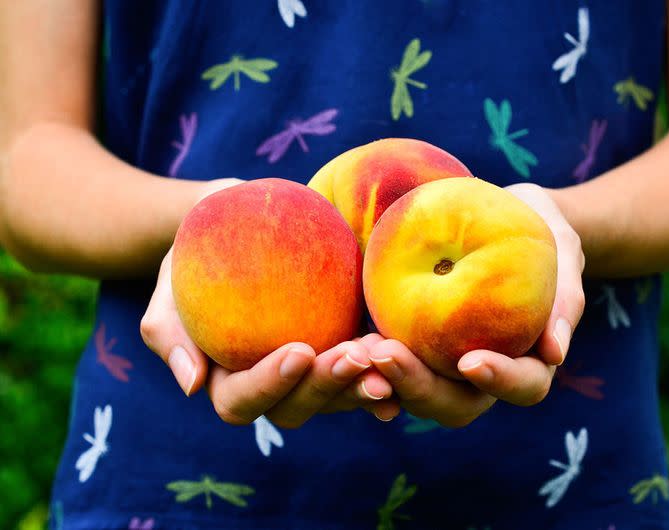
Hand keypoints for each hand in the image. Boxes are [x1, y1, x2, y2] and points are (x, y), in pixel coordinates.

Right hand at [140, 178, 396, 426]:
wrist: (241, 225)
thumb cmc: (197, 254)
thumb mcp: (171, 281)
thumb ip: (169, 332)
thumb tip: (192, 386)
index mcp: (226, 381)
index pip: (241, 401)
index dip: (270, 385)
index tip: (298, 349)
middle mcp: (273, 387)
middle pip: (297, 408)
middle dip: (327, 386)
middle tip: (355, 354)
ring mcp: (311, 374)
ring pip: (338, 397)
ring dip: (363, 383)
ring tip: (386, 358)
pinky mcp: (342, 350)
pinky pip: (367, 371)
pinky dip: (388, 372)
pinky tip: (406, 359)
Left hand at [365, 183, 584, 426]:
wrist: (501, 211)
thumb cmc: (540, 227)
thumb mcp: (561, 245)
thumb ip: (564, 294)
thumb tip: (555, 353)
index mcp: (529, 358)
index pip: (523, 386)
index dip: (500, 381)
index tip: (470, 360)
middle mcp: (483, 371)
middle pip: (457, 404)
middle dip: (420, 387)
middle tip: (386, 354)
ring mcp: (443, 361)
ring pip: (414, 393)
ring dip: (384, 380)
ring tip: (355, 351)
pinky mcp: (411, 342)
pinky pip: (386, 365)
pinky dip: (365, 364)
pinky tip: (344, 345)